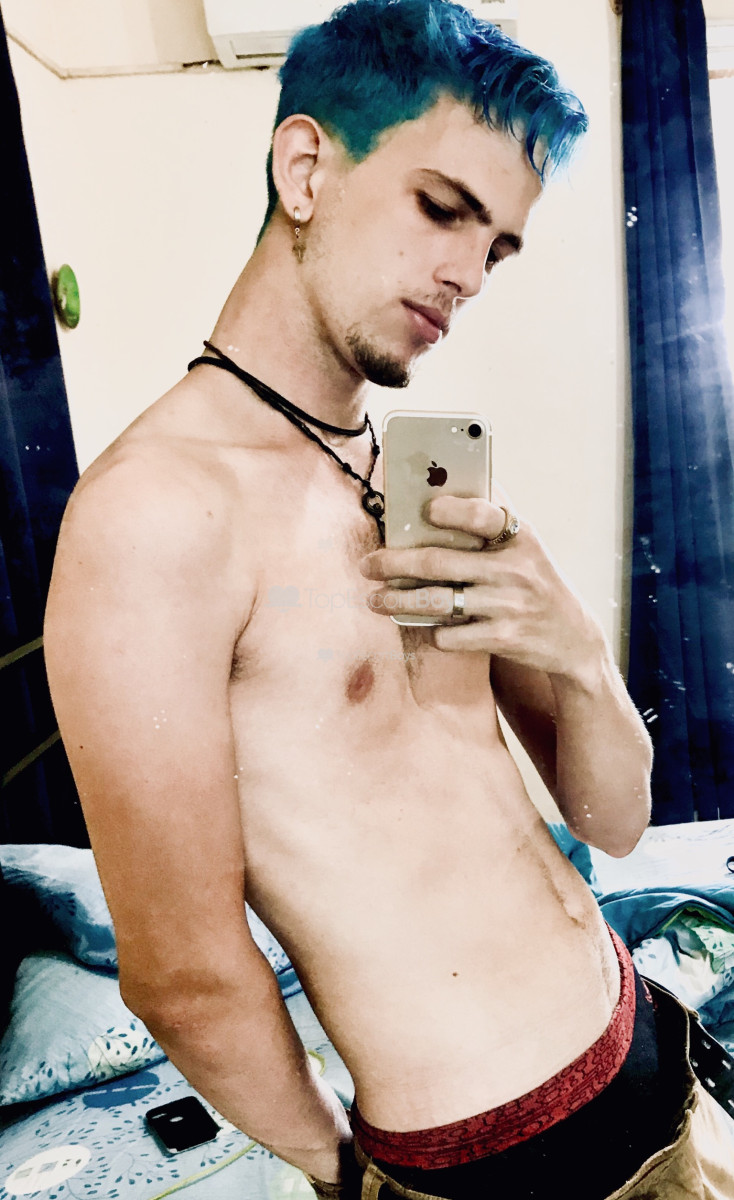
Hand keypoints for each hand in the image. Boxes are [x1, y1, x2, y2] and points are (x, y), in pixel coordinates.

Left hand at [360, 495, 603, 682]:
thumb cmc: (535, 581)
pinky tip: (420, 625)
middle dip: (394, 563)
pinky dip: (431, 631)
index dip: (451, 511)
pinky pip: (451, 635)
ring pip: (438, 601)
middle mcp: (514, 569)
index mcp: (519, 537)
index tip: (423, 510)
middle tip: (367, 564)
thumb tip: (441, 488)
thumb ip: (491, 522)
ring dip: (398, 601)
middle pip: (440, 562)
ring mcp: (508, 605)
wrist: (573, 638)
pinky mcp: (503, 638)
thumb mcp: (525, 547)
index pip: (482, 515)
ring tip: (374, 599)